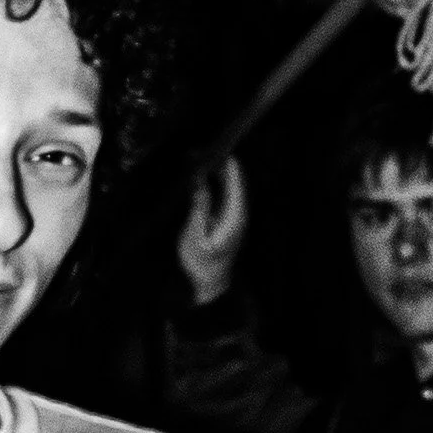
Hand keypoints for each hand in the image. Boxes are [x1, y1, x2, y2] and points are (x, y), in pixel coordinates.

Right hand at [176, 156, 248, 305]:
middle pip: (232, 180)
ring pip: (226, 187)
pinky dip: (210, 184)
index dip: (226, 162)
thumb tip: (200, 181)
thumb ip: (199, 207)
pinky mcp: (223, 221)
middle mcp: (237, 214)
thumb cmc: (199, 264)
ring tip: (196, 156)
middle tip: (198, 148)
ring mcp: (232, 217)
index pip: (235, 180)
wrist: (205, 287)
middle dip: (218, 163)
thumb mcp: (195, 236)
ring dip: (213, 172)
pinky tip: (197, 176)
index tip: (214, 145)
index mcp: (235, 216)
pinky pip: (219, 195)